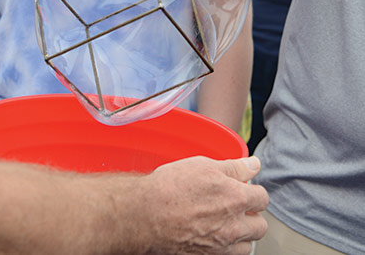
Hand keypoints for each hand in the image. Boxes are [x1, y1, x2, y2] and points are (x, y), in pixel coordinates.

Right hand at [141, 156, 267, 253]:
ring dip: (242, 234)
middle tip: (236, 206)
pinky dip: (227, 247)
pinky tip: (213, 235)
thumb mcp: (203, 165)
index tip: (245, 188)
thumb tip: (255, 164)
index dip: (254, 191)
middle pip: (260, 226)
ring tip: (225, 222)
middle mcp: (234, 226)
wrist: (147, 214)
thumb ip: (234, 167)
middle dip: (252, 215)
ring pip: (247, 245)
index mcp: (236, 198)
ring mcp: (223, 246)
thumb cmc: (172, 186)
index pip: (262, 198)